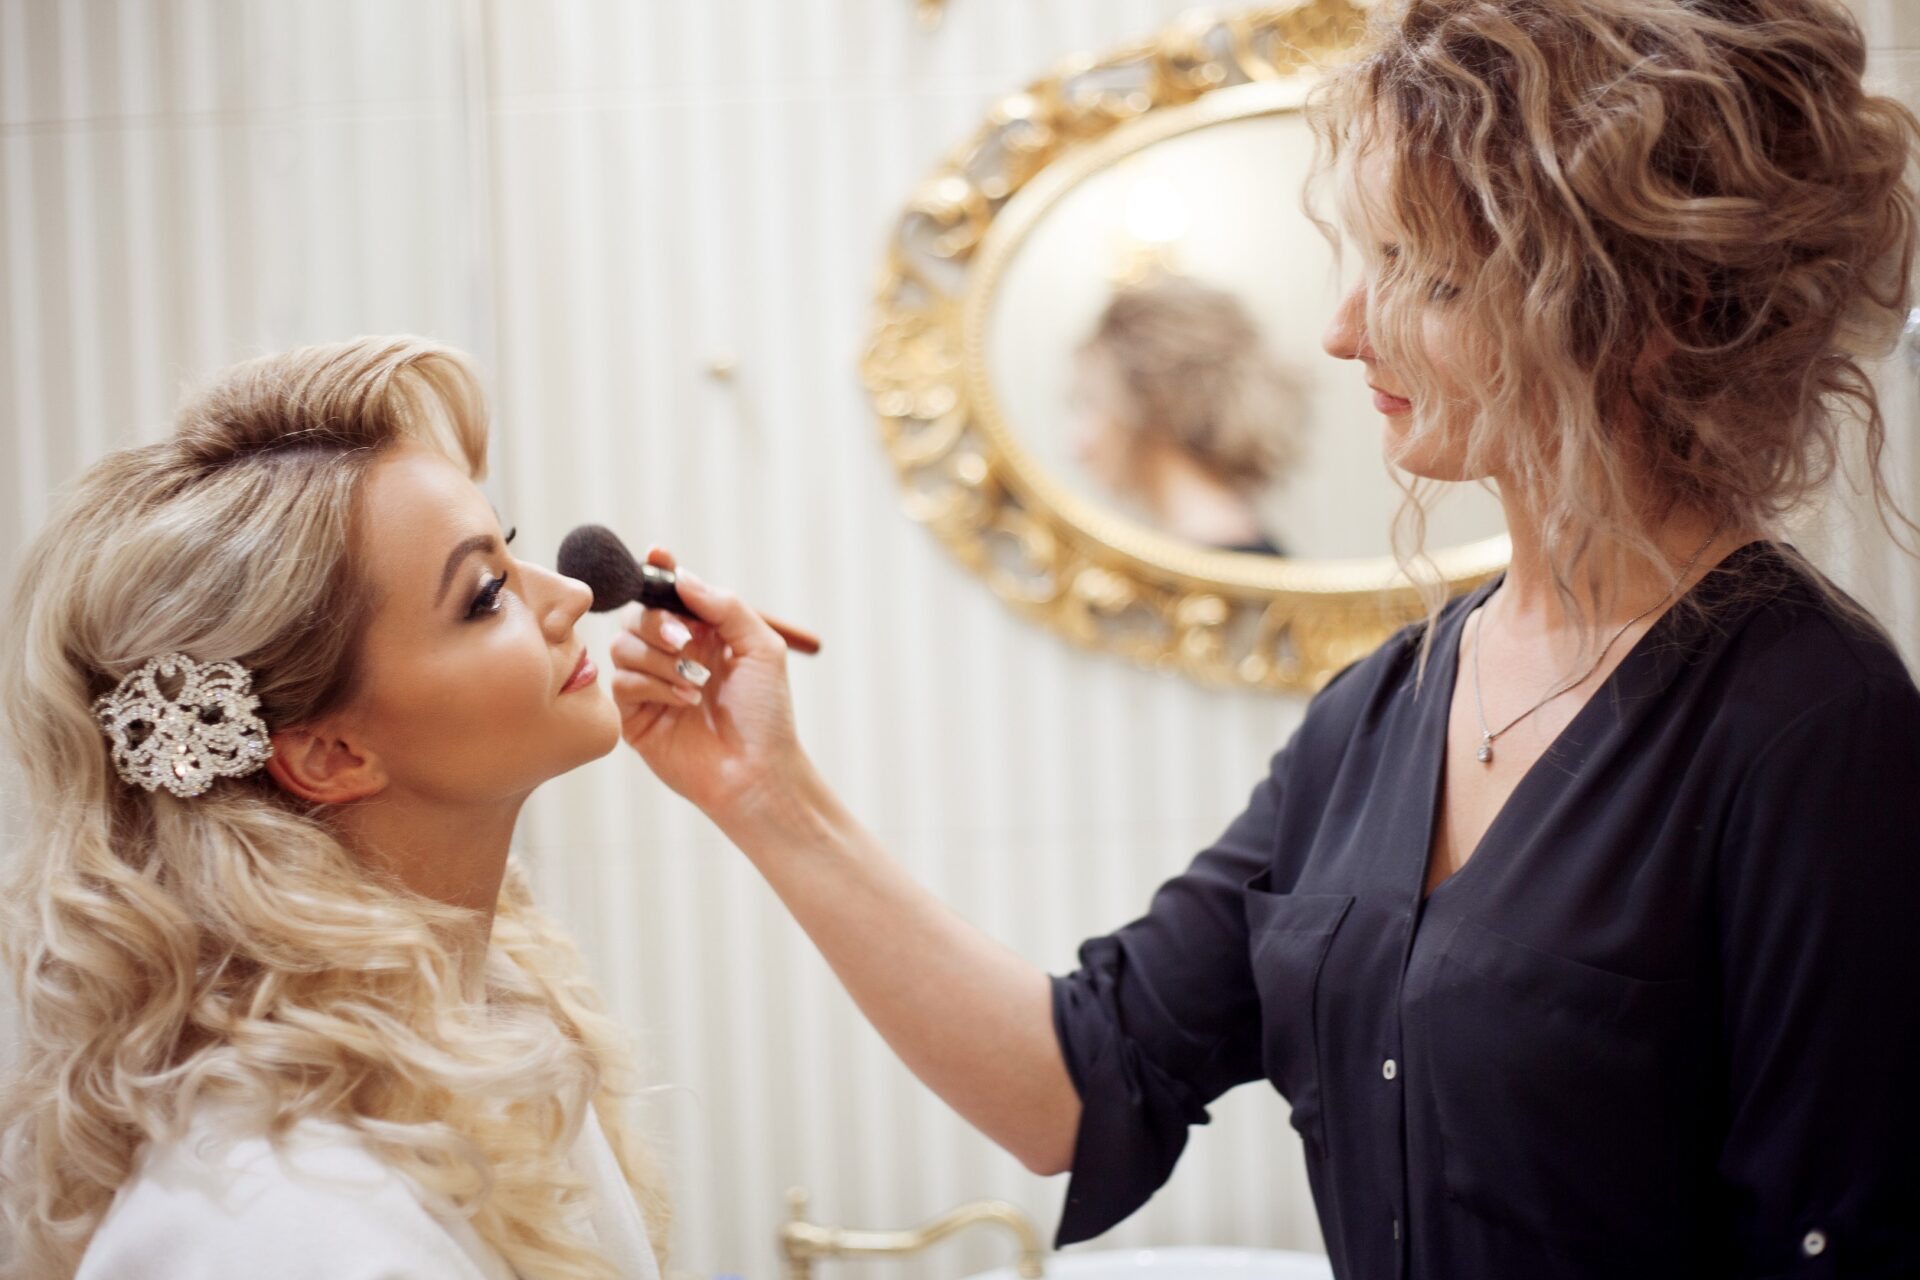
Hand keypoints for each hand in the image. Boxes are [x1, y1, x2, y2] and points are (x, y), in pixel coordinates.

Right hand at [608, 548, 805, 822]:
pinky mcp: (633, 715)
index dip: (659, 571)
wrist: (756, 771)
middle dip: (659, 623)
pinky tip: (684, 703)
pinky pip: (621, 681)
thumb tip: (683, 577)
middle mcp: (672, 654)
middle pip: (638, 614)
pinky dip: (652, 685)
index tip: (658, 555)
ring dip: (659, 659)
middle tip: (686, 644)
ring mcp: (650, 684)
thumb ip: (724, 606)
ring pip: (622, 645)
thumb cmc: (766, 713)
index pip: (669, 593)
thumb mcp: (760, 647)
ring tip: (695, 684)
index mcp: (702, 633)